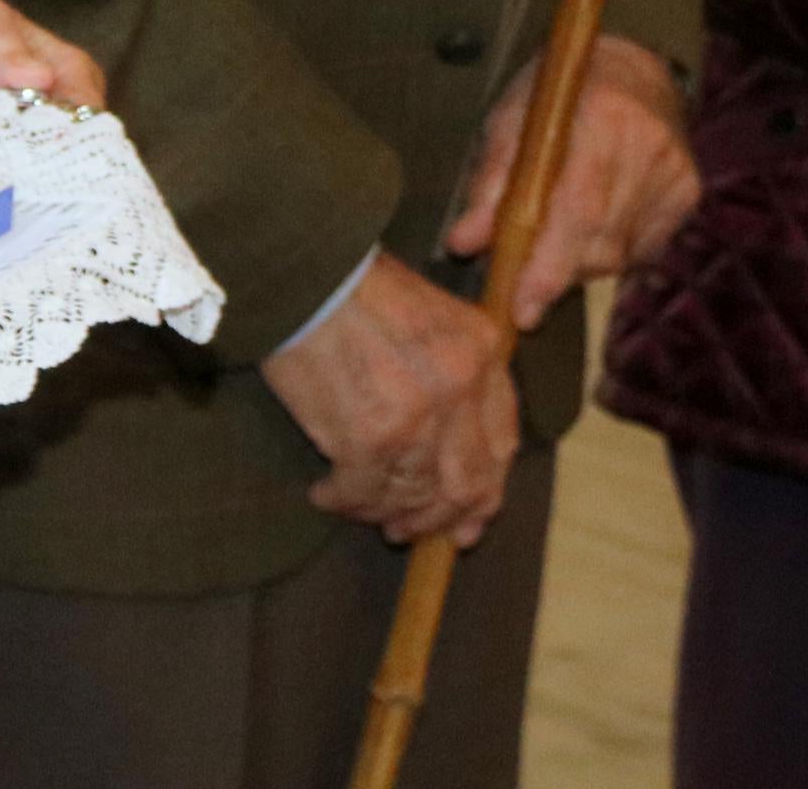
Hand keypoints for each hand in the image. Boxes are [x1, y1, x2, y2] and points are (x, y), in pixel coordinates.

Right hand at [260, 253, 518, 546]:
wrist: (304, 276)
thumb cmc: (359, 287)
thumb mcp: (434, 312)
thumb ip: (457, 370)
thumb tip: (452, 444)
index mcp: (482, 353)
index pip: (503, 442)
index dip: (486, 489)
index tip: (468, 515)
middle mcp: (461, 390)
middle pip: (467, 484)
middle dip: (440, 518)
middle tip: (412, 531)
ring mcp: (418, 420)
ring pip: (413, 496)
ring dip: (385, 512)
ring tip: (362, 508)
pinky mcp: (369, 440)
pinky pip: (362, 493)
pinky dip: (344, 501)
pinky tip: (326, 493)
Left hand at [443, 38, 698, 331]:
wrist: (634, 68)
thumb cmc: (560, 94)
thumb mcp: (514, 118)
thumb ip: (491, 182)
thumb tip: (463, 243)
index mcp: (601, 116)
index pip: (577, 208)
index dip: (548, 265)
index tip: (522, 308)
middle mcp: (647, 145)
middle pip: (599, 240)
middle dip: (555, 272)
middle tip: (523, 287)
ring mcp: (674, 172)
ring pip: (618, 253)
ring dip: (578, 261)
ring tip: (556, 234)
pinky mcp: (687, 192)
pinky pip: (641, 250)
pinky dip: (608, 250)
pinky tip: (593, 223)